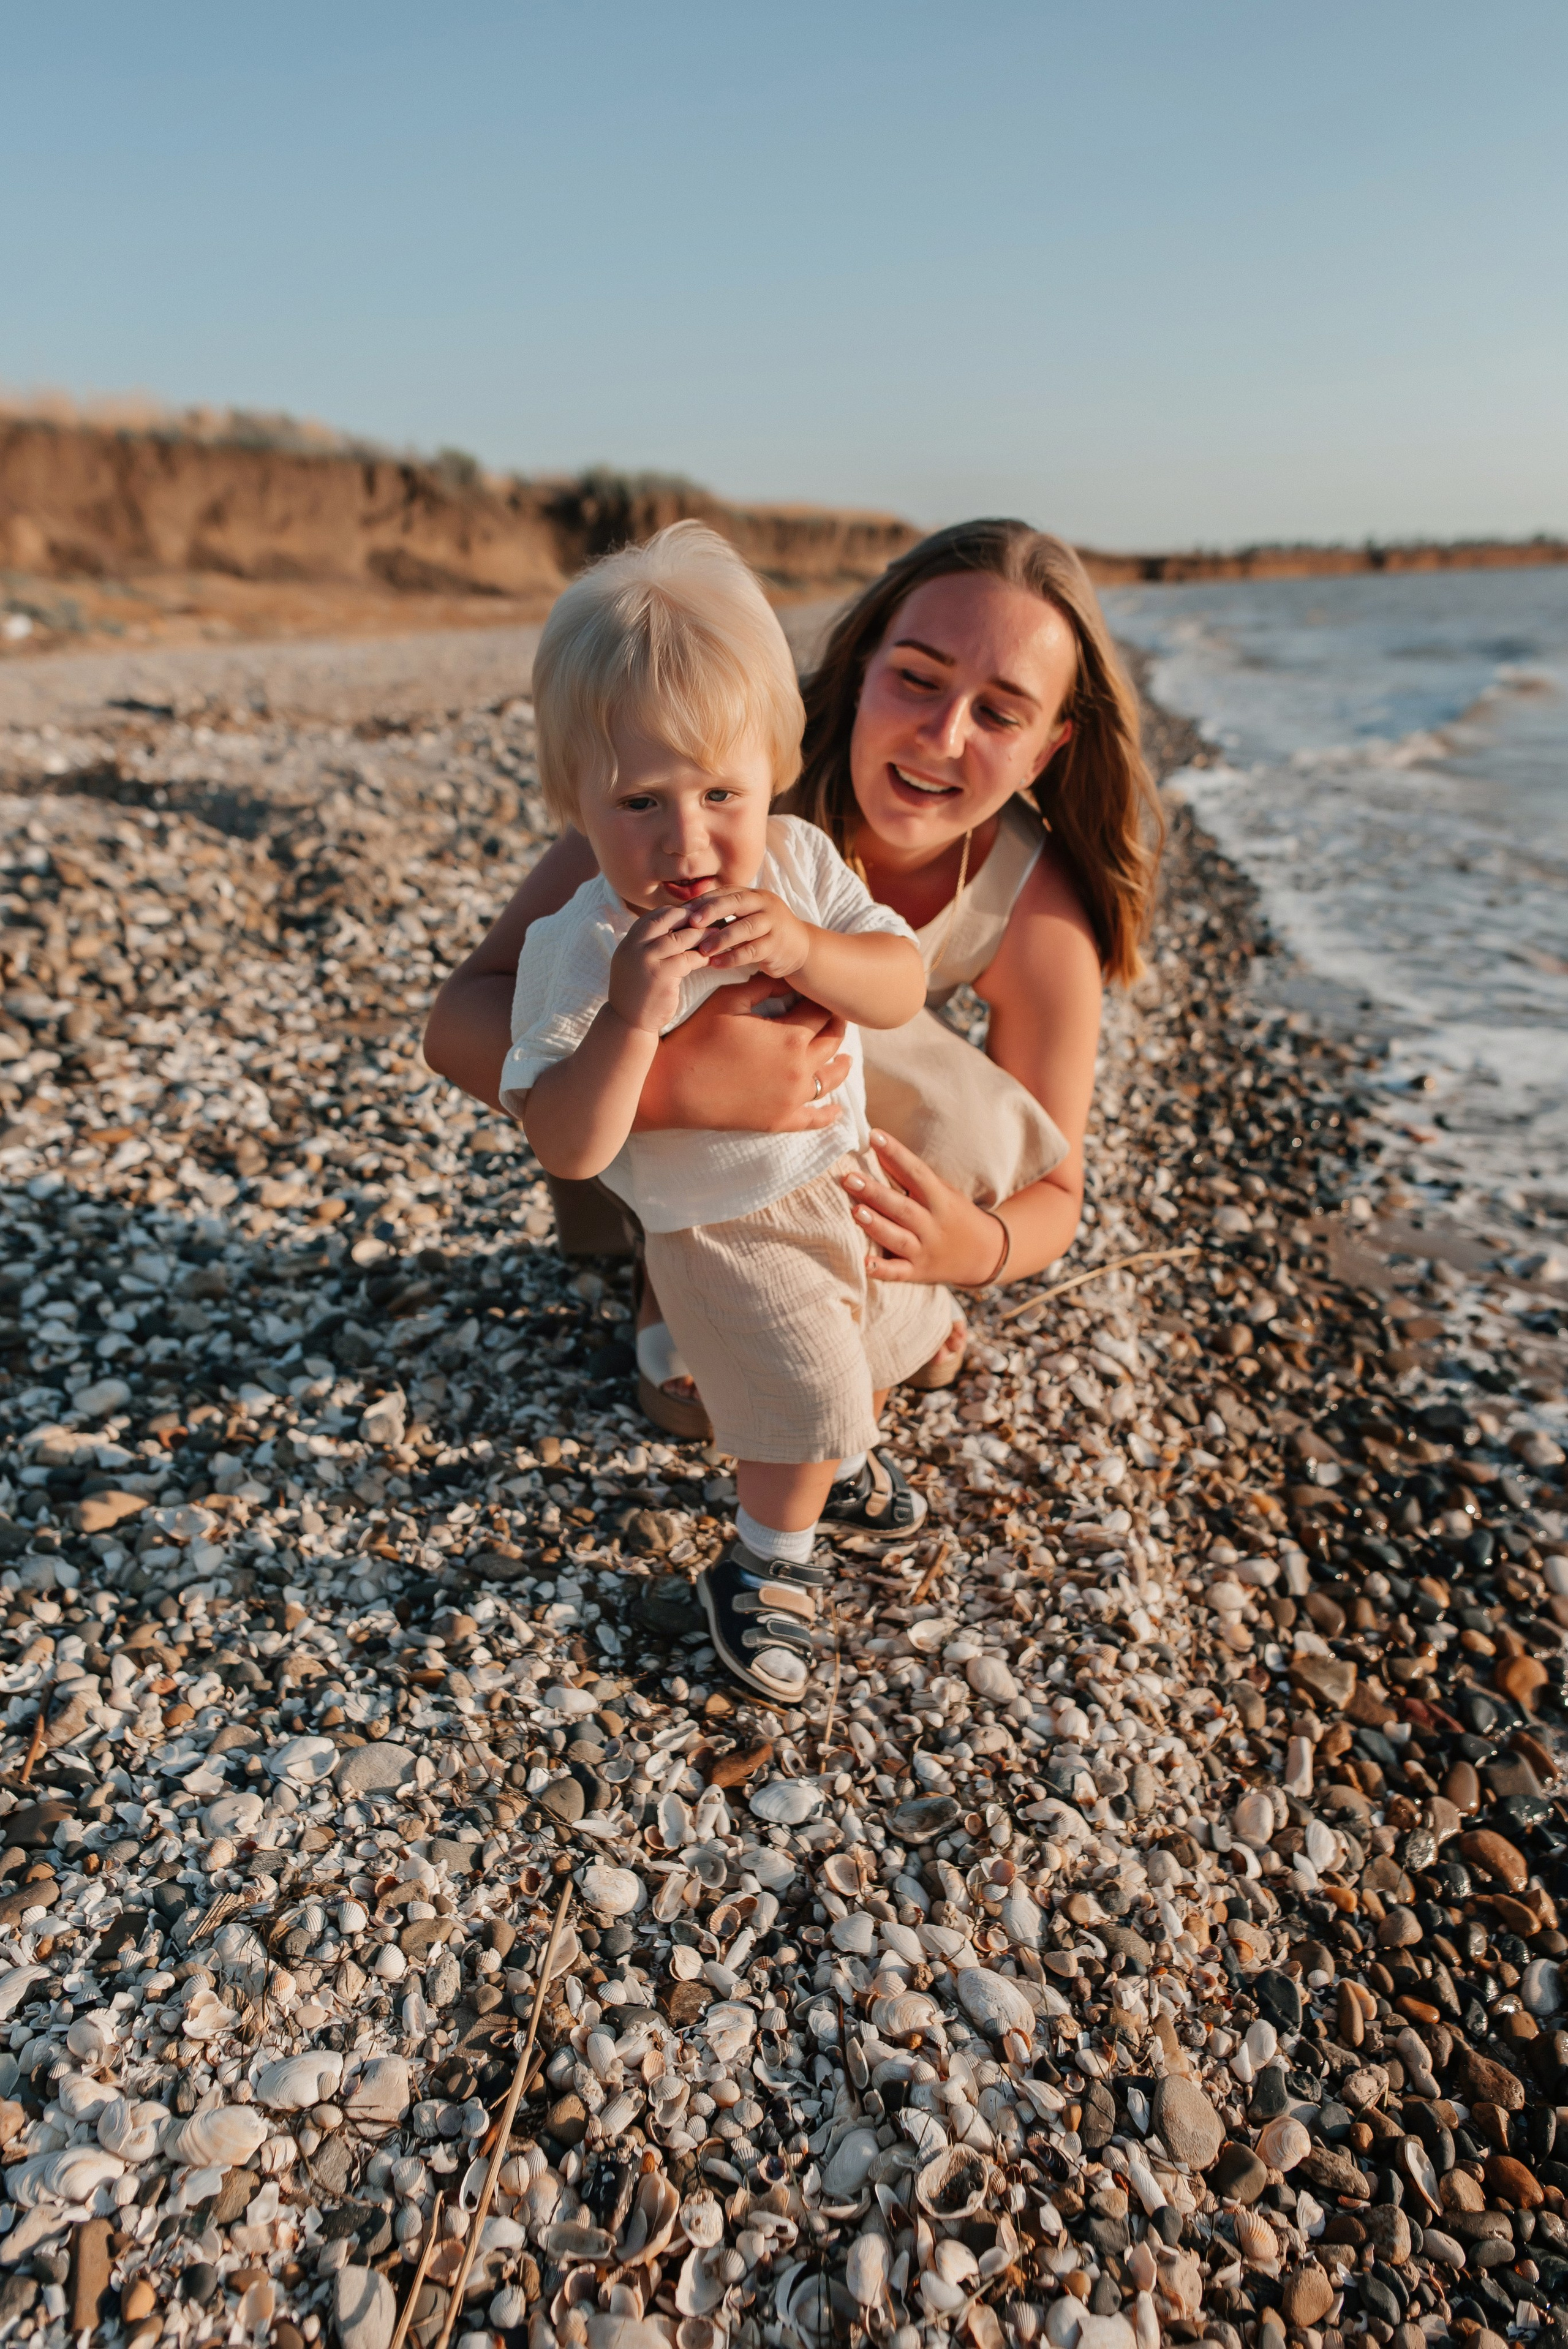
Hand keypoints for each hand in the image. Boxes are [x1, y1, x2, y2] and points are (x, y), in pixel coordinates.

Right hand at [607, 904, 710, 1034]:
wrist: (627, 1021)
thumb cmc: (639, 990)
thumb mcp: (638, 962)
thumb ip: (650, 944)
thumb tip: (677, 925)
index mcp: (629, 941)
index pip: (655, 915)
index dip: (677, 912)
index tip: (696, 913)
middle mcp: (634, 946)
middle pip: (666, 918)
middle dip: (690, 917)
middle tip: (710, 917)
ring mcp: (646, 960)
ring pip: (680, 938)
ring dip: (701, 935)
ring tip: (716, 934)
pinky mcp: (661, 976)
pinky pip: (687, 959)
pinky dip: (701, 957)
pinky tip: (710, 958)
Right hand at [632, 976, 850, 1133]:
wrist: (671, 1086)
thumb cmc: (695, 1038)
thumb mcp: (728, 1001)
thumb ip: (763, 987)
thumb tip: (787, 979)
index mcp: (790, 1036)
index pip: (819, 1013)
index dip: (820, 1001)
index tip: (820, 994)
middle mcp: (800, 1068)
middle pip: (831, 1042)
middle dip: (835, 1027)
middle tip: (835, 1018)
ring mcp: (792, 1098)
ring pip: (829, 1079)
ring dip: (841, 1065)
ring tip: (846, 1059)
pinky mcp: (780, 1121)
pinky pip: (815, 1118)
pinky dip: (829, 1114)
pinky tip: (837, 1109)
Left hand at [681, 887, 813, 980]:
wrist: (800, 947)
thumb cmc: (764, 932)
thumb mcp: (747, 916)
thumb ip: (726, 914)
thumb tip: (688, 916)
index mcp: (753, 895)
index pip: (726, 892)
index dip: (705, 900)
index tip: (684, 911)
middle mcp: (764, 904)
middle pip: (736, 903)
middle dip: (713, 911)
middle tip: (692, 923)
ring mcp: (773, 924)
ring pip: (745, 927)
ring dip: (722, 939)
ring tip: (703, 950)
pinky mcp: (777, 945)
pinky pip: (753, 951)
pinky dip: (733, 958)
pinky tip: (717, 964)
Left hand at [841, 1129, 1010, 1286]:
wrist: (986, 1253)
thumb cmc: (955, 1214)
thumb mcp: (942, 1191)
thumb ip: (912, 1176)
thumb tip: (877, 1150)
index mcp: (940, 1199)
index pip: (916, 1172)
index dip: (896, 1153)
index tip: (874, 1136)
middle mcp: (932, 1224)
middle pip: (902, 1207)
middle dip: (875, 1193)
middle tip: (849, 1178)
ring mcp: (925, 1250)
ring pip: (899, 1238)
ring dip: (877, 1226)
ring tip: (856, 1211)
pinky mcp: (918, 1272)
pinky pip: (899, 1273)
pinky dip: (882, 1270)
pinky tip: (864, 1264)